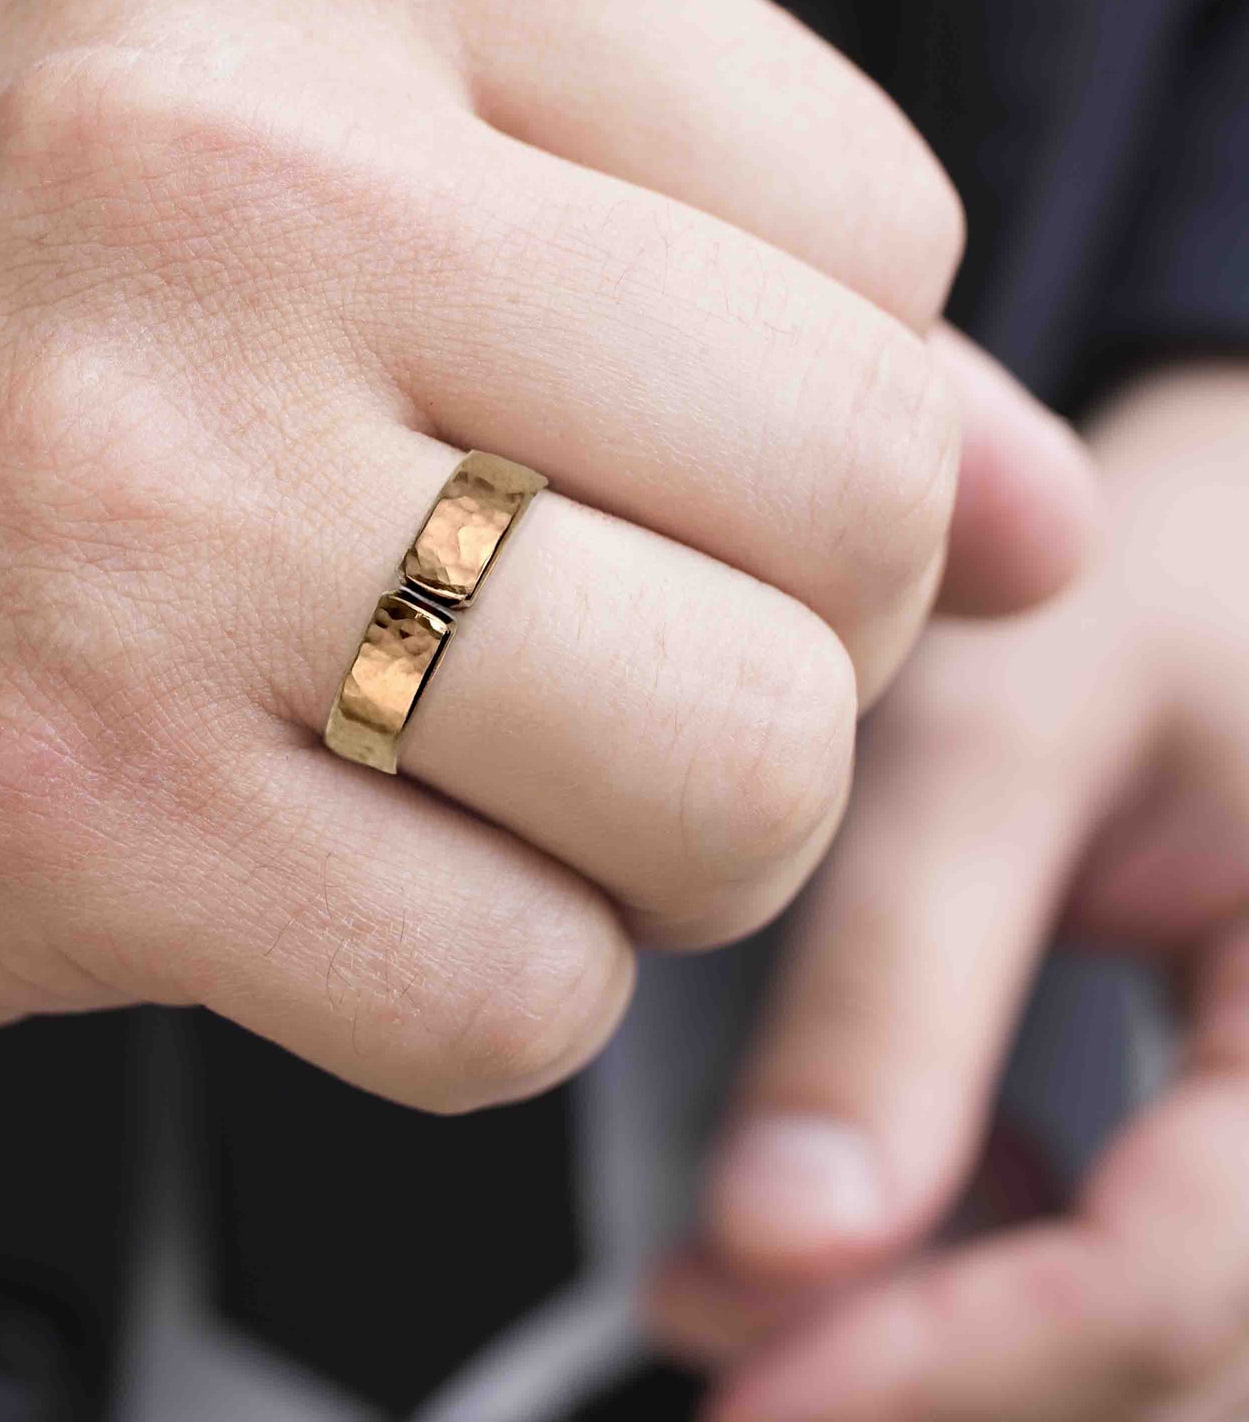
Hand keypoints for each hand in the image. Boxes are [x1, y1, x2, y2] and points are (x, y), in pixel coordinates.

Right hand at [0, 0, 1087, 1109]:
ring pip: (738, 763)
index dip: (827, 377)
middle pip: (851, 483)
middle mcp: (238, 179)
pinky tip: (346, 868)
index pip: (867, 203)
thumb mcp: (325, 139)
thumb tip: (1045, 500)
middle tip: (618, 621)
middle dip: (804, 620)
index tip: (666, 438)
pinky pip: (521, 987)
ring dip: (682, 821)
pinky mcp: (75, 804)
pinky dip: (498, 973)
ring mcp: (148, 501)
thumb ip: (727, 278)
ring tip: (498, 760)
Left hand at [654, 363, 1248, 1417]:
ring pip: (1162, 1350)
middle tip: (709, 1327)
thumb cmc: (1131, 599)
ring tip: (735, 1276)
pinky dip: (990, 1287)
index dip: (954, 1365)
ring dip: (951, 1352)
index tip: (745, 1389)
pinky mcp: (1242, 1147)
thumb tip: (771, 1244)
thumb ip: (895, 988)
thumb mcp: (995, 746)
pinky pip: (1147, 1279)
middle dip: (934, 1375)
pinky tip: (852, 1218)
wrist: (1212, 566)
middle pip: (1179, 1359)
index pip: (1182, 1279)